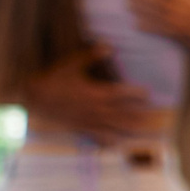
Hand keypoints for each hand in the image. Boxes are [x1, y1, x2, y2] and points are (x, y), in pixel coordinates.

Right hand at [20, 47, 148, 139]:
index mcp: (96, 93)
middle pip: (123, 114)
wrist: (34, 98)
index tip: (147, 93)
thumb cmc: (54, 79)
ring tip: (145, 131)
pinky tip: (119, 145)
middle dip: (140, 116)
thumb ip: (92, 56)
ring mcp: (89, 121)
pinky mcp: (81, 128)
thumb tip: (109, 45)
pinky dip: (109, 142)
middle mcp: (95, 109)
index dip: (136, 94)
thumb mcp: (72, 64)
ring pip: (114, 128)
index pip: (122, 94)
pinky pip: (97, 138)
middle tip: (155, 117)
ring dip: (130, 130)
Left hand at [128, 0, 189, 51]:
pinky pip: (157, 30)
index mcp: (184, 0)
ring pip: (153, 15)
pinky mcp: (173, 34)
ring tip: (128, 4)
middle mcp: (177, 11)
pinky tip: (136, 24)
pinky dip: (147, 27)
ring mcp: (174, 23)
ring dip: (140, 10)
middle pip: (155, 2)